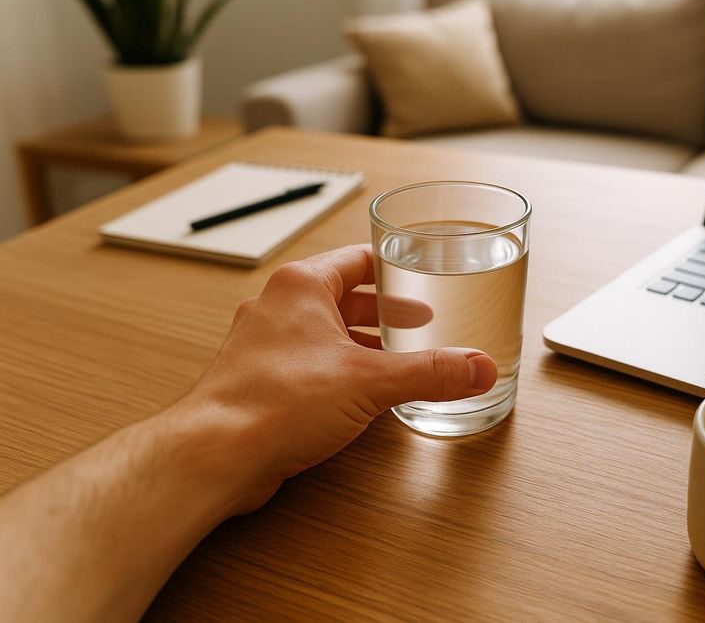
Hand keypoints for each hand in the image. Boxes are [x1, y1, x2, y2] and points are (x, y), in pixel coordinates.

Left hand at [183, 244, 497, 512]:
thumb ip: (430, 373)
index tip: (422, 276)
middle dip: (384, 312)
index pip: (358, 260)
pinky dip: (339, 371)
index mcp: (301, 286)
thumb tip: (477, 367)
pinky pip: (309, 364)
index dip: (396, 270)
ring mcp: (265, 345)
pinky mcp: (260, 381)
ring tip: (396, 357)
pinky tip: (360, 394)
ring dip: (362, 344)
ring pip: (324, 333)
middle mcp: (278, 308)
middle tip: (418, 321)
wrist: (216, 454)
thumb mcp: (370, 381)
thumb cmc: (271, 403)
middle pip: (343, 297)